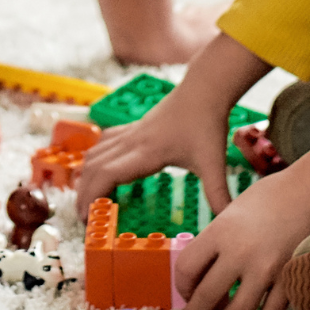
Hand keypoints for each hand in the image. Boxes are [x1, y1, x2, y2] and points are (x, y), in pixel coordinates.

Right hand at [73, 27, 270, 215]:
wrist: (205, 89)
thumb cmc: (207, 124)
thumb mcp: (214, 163)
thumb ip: (218, 194)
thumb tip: (227, 220)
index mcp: (146, 153)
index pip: (105, 175)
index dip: (90, 197)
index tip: (87, 219)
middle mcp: (132, 142)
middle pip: (93, 167)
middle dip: (83, 194)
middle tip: (85, 220)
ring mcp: (131, 133)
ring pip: (95, 153)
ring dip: (85, 176)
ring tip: (89, 200)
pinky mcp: (134, 127)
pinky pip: (104, 143)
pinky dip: (95, 159)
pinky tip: (100, 170)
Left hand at [173, 129, 309, 309]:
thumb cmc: (269, 198)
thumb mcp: (232, 212)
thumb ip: (215, 242)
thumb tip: (201, 273)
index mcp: (220, 232)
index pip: (186, 270)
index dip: (182, 287)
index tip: (187, 292)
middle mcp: (239, 253)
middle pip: (206, 298)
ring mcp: (265, 270)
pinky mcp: (287, 280)